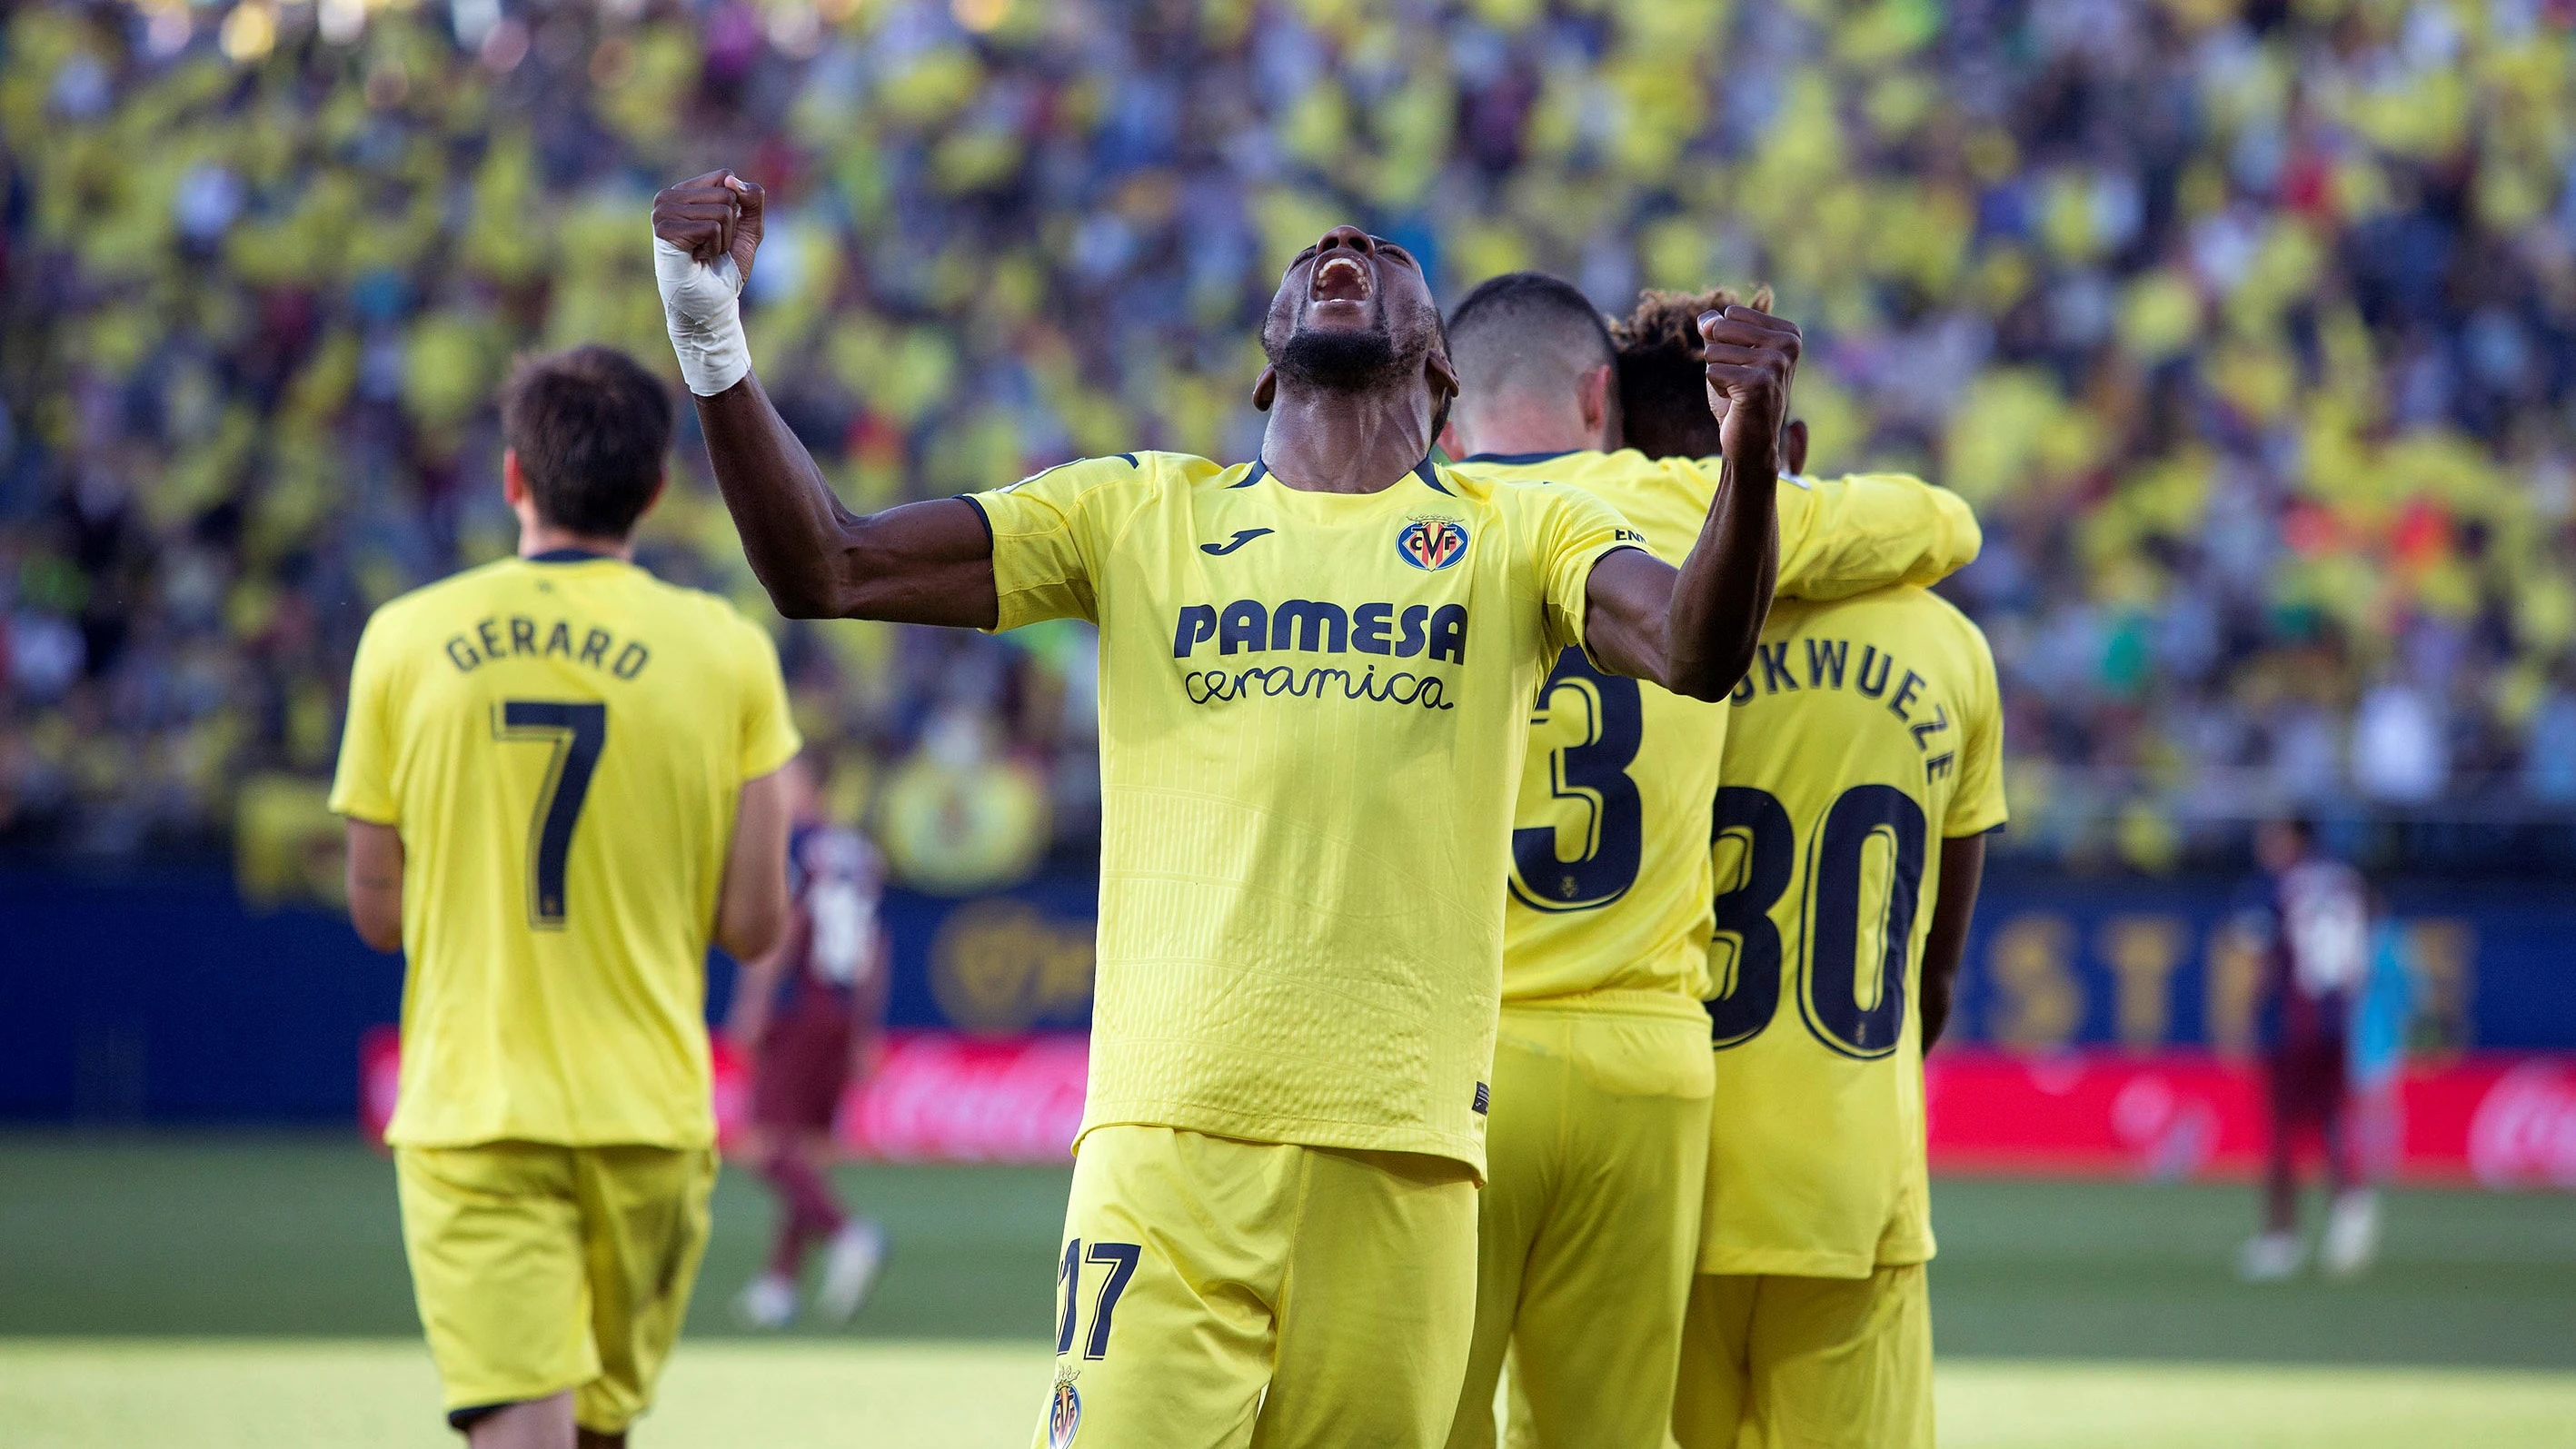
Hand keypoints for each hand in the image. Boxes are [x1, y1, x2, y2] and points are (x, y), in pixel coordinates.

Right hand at [651, 170, 760, 395]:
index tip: (721, 231)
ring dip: (722, 240)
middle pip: (726, 193)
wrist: (712, 303)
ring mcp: (662, 212)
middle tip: (712, 247)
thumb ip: (751, 198)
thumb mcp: (749, 227)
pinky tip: (698, 259)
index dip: (736, 208)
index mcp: (685, 191)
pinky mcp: (664, 229)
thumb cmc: (726, 267)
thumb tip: (731, 179)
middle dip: (730, 227)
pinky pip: (712, 228)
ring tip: (704, 254)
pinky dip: (714, 248)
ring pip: (721, 211)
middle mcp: (668, 197)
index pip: (725, 177)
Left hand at [1700, 305, 1799, 474]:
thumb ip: (1716, 330)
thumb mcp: (1728, 355)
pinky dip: (1717, 388)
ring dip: (1717, 374)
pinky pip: (1712, 371)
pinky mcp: (1759, 383)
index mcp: (1788, 332)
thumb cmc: (1739, 396)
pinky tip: (1736, 401)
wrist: (1751, 441)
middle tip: (1738, 379)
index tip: (1744, 365)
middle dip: (1718, 356)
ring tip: (1738, 391)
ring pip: (1714, 351)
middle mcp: (1788, 344)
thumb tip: (1706, 320)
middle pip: (1721, 329)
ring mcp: (1776, 363)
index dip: (1726, 341)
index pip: (1731, 314)